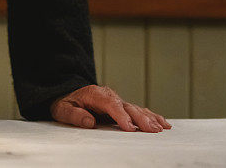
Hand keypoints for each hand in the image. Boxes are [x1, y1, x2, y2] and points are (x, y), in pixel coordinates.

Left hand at [51, 85, 170, 132]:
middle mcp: (109, 96)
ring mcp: (117, 101)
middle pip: (127, 106)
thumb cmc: (66, 103)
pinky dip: (151, 117)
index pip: (110, 103)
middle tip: (152, 129)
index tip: (129, 127)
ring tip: (161, 128)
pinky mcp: (122, 108)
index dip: (121, 115)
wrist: (69, 96)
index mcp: (95, 94)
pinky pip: (139, 111)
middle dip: (140, 118)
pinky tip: (163, 123)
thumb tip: (88, 121)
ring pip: (136, 109)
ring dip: (149, 118)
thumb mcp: (62, 109)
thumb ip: (74, 114)